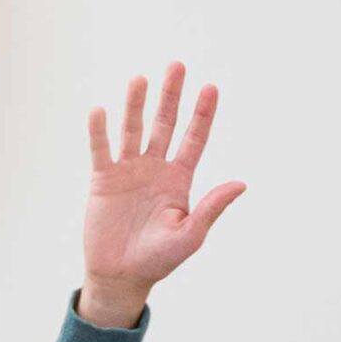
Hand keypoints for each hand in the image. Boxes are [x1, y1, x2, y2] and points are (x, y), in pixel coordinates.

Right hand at [80, 61, 246, 326]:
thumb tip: (241, 183)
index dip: (203, 114)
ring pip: (133, 130)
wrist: (121, 276)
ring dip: (136, 105)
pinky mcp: (103, 179)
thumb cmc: (159, 259)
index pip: (194, 138)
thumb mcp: (190, 235)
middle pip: (164, 124)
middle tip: (177, 65)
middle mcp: (155, 168)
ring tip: (140, 79)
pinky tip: (100, 110)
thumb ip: (212, 208)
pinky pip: (101, 150)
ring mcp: (128, 171)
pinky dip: (99, 131)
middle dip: (171, 96)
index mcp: (179, 179)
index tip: (211, 87)